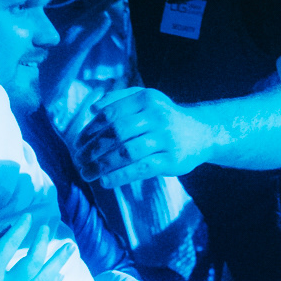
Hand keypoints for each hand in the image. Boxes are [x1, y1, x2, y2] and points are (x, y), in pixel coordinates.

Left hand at [78, 86, 215, 186]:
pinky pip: (141, 169)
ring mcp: (166, 138)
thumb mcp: (146, 100)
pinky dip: (120, 176)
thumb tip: (93, 110)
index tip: (78, 143)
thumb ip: (119, 100)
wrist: (202, 133)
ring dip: (102, 165)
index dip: (91, 130)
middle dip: (93, 149)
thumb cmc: (164, 117)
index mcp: (146, 99)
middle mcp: (157, 116)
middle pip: (117, 133)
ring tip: (86, 174)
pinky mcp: (172, 159)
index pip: (111, 114)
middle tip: (78, 160)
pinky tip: (104, 181)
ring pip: (126, 153)